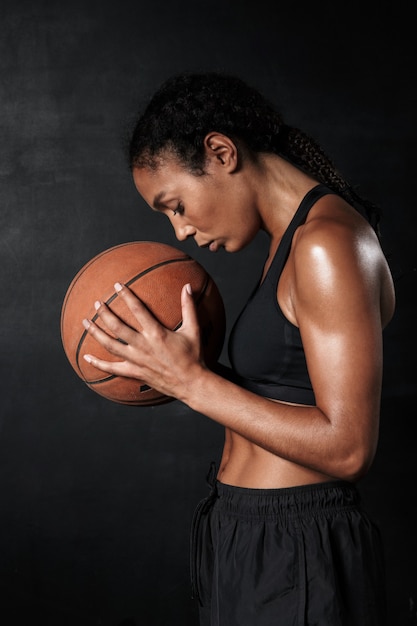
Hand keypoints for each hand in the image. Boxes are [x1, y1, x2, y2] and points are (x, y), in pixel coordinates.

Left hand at [82, 282, 204, 400]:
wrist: (192, 383)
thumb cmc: (194, 356)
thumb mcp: (193, 330)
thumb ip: (189, 307)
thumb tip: (188, 286)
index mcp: (157, 334)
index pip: (137, 310)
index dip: (126, 296)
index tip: (117, 285)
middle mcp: (143, 346)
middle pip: (117, 327)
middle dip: (105, 313)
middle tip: (97, 303)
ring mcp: (137, 360)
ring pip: (110, 345)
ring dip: (96, 333)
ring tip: (85, 322)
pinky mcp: (135, 372)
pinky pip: (112, 368)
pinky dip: (98, 363)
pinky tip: (86, 358)